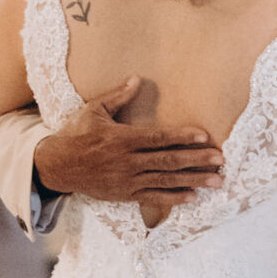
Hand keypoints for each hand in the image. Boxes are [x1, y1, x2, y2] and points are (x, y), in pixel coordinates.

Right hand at [33, 79, 224, 204]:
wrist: (56, 166)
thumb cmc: (76, 134)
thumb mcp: (94, 110)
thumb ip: (118, 96)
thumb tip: (137, 78)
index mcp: (122, 139)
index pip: (158, 138)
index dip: (182, 137)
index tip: (204, 136)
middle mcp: (127, 162)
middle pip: (168, 161)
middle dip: (197, 160)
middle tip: (220, 159)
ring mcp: (127, 181)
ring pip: (166, 181)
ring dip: (193, 181)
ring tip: (216, 180)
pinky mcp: (125, 195)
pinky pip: (153, 198)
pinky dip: (173, 198)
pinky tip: (193, 196)